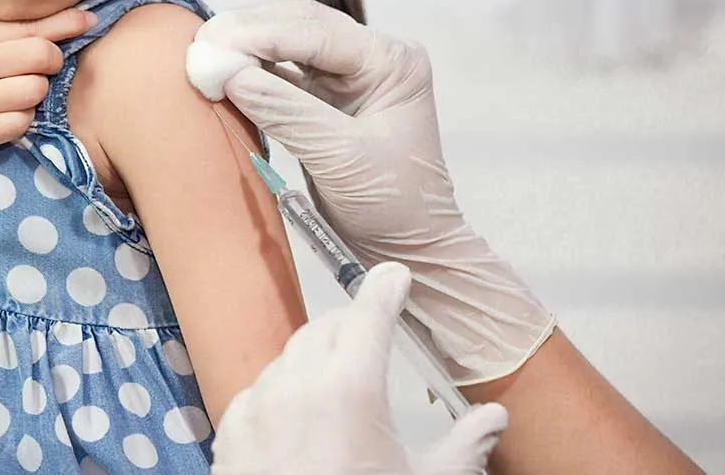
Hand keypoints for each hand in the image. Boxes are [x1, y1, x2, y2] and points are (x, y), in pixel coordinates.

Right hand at [0, 8, 95, 177]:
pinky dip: (20, 122)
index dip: (66, 24)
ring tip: (16, 97)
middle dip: (53, 62)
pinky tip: (4, 119)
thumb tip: (37, 26)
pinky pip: (19, 124)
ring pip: (34, 91)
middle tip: (43, 70)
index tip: (90, 20)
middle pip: (41, 55)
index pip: (28, 26)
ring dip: (35, 95)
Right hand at [193, 0, 553, 383]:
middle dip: (248, 32)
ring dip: (246, 47)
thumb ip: (285, 111)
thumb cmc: (391, 206)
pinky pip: (283, 72)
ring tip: (203, 56)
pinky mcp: (327, 98)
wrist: (408, 250)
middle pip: (301, 24)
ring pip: (288, 42)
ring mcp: (350, 75)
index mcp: (391, 61)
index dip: (260, 34)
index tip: (211, 46)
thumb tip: (226, 72)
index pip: (317, 32)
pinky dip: (251, 72)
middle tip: (199, 46)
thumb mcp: (339, 158)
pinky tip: (222, 73)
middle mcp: (373, 57)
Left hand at [212, 262, 507, 474]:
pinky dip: (278, 396)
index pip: (369, 314)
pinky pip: (256, 393)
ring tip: (334, 391)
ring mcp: (256, 408)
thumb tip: (494, 420)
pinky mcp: (229, 434)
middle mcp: (296, 387)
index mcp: (349, 389)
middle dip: (349, 326)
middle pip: (323, 329)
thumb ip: (464, 447)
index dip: (385, 289)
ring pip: (286, 359)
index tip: (393, 277)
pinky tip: (295, 422)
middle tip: (369, 337)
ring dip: (312, 362)